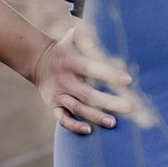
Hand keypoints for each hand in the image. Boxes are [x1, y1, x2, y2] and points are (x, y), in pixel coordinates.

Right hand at [30, 18, 136, 134]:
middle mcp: (65, 80)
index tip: (128, 80)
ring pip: (77, 108)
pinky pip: (62, 119)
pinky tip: (88, 130)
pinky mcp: (54, 105)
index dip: (109, 74)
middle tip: (129, 107)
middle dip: (108, 101)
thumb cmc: (65, 48)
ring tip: (113, 123)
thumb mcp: (72, 37)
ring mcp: (59, 94)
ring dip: (95, 116)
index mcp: (70, 62)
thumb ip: (87, 36)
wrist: (38, 60)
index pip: (91, 68)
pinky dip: (74, 126)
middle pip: (87, 94)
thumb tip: (106, 36)